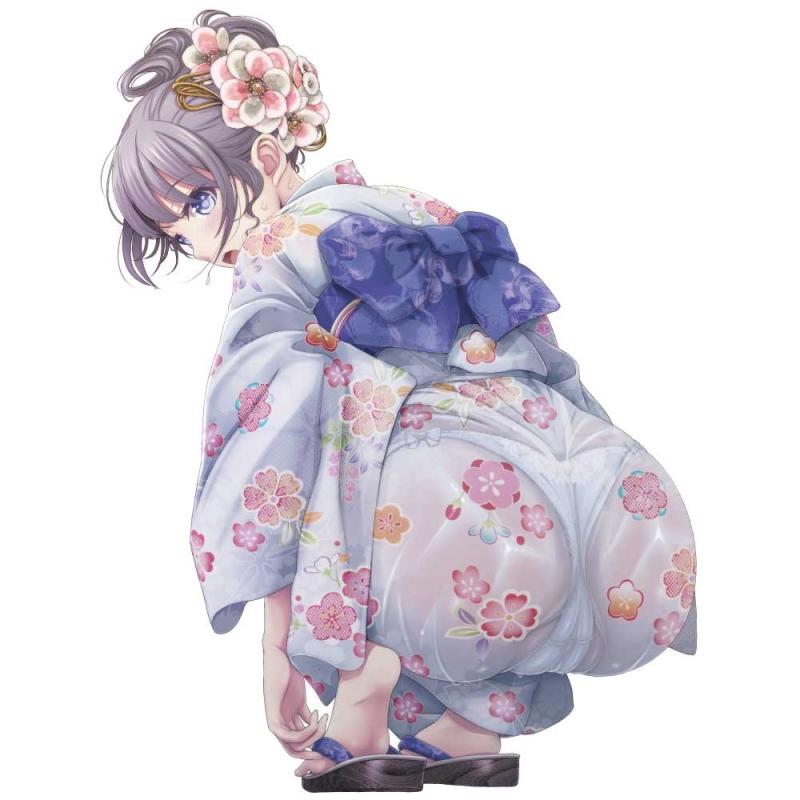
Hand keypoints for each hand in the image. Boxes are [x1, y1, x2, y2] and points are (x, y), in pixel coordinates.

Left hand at [263, 644, 328, 759]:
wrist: (279, 657)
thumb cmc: (289, 673)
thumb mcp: (300, 698)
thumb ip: (305, 712)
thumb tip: (318, 721)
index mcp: (286, 722)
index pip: (298, 744)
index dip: (313, 746)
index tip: (328, 741)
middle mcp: (280, 725)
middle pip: (295, 749)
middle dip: (311, 751)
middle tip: (326, 746)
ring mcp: (275, 722)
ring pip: (293, 745)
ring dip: (312, 737)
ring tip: (323, 721)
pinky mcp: (272, 717)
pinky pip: (288, 736)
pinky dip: (304, 733)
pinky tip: (314, 717)